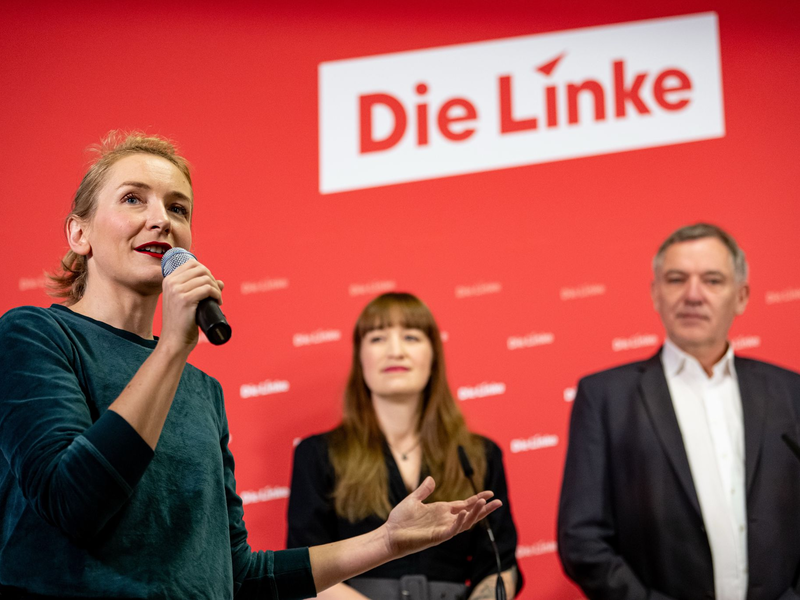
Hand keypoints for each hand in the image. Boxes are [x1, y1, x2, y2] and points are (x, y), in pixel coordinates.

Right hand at [160, 259, 223, 350]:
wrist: (174, 340)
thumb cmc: (182, 322)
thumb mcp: (187, 301)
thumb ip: (199, 289)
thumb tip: (221, 282)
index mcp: (168, 280)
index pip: (192, 263)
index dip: (206, 272)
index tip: (210, 286)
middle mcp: (171, 282)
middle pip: (201, 269)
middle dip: (212, 280)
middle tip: (215, 294)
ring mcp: (177, 290)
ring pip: (206, 279)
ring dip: (216, 289)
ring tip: (217, 300)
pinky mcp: (186, 299)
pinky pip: (208, 289)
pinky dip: (217, 294)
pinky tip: (218, 302)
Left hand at [382, 476, 500, 557]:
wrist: (389, 534)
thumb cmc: (400, 520)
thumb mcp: (413, 500)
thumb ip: (423, 490)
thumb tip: (431, 478)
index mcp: (441, 511)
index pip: (464, 504)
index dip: (477, 499)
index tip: (489, 493)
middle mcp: (445, 520)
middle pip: (470, 514)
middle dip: (484, 508)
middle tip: (498, 501)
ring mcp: (442, 529)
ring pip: (464, 522)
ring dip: (475, 514)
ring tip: (485, 504)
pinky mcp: (436, 537)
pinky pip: (451, 530)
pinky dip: (459, 522)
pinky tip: (463, 514)